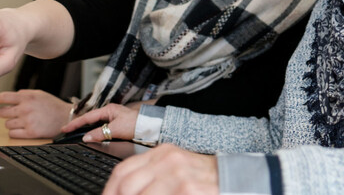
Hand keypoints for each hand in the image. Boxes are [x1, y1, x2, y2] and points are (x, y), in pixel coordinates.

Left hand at [0, 90, 71, 138]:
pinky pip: (12, 134)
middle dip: (6, 113)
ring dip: (12, 123)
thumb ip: (23, 94)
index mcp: (27, 97)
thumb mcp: (39, 94)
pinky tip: (22, 129)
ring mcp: (27, 121)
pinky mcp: (30, 133)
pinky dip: (15, 132)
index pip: (3, 97)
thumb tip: (9, 98)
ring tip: (22, 121)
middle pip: (2, 112)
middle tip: (13, 114)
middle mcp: (25, 108)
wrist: (66, 117)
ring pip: (7, 124)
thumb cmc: (53, 105)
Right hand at [62, 103, 138, 142]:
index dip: (75, 123)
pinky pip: (102, 127)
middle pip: (90, 119)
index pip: (87, 117)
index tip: (65, 128)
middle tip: (67, 130)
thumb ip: (99, 133)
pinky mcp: (117, 124)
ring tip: (76, 132)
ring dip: (87, 128)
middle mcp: (110, 112)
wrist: (150, 126)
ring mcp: (114, 118)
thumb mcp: (115, 129)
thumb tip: (86, 137)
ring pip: (96, 123)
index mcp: (108, 110)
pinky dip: (95, 131)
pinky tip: (92, 135)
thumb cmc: (136, 124)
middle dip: (79, 124)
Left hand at [103, 144, 217, 194]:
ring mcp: (178, 175)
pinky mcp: (187, 190)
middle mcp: (167, 160)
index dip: (109, 190)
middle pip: (126, 185)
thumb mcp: (174, 170)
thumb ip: (150, 177)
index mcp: (161, 153)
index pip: (122, 170)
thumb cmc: (201, 179)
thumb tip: (124, 191)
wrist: (234, 179)